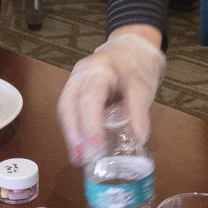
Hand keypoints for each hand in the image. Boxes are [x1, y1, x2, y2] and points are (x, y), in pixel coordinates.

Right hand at [58, 29, 163, 163]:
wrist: (130, 49)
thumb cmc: (136, 67)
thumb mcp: (143, 86)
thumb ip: (139, 110)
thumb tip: (141, 137)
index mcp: (100, 70)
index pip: (90, 96)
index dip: (91, 123)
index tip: (96, 147)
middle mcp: (80, 75)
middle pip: (68, 104)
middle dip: (73, 133)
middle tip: (81, 158)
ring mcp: (74, 82)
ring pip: (65, 109)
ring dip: (71, 135)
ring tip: (79, 159)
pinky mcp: (74, 92)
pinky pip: (69, 112)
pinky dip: (74, 131)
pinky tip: (80, 149)